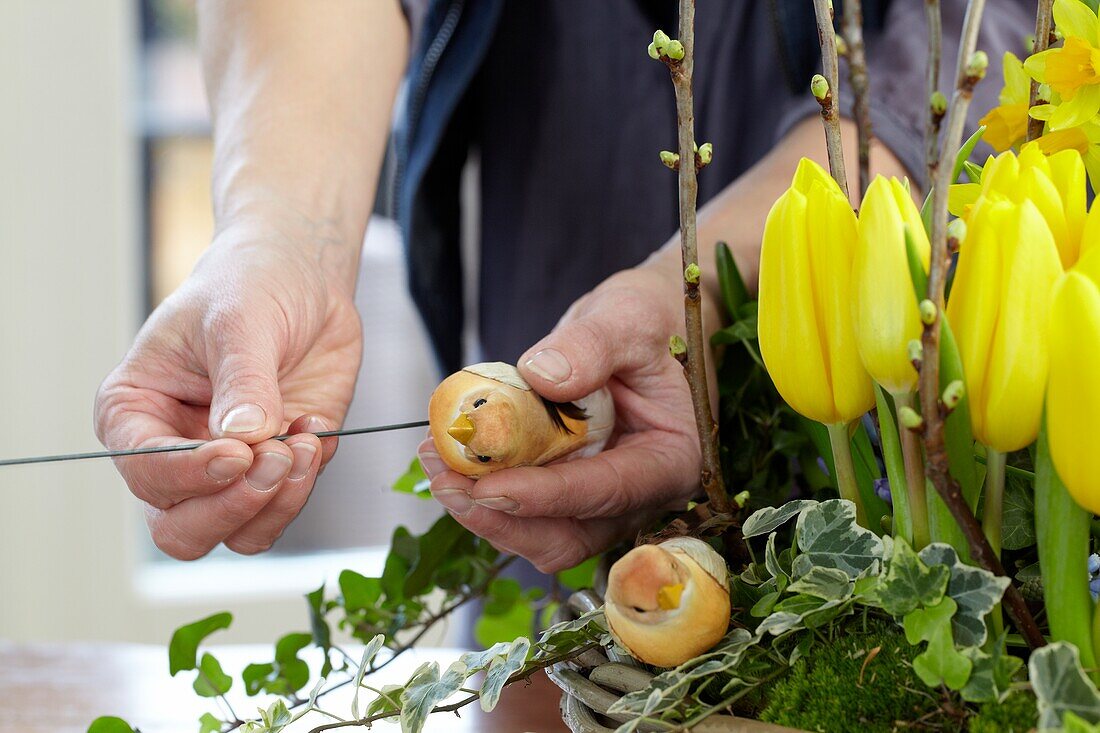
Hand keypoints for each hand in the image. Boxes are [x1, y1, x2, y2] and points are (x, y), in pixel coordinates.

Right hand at [95, 223, 361, 558]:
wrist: (302, 279)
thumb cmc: (249, 286)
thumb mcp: (239, 319)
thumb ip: (242, 380)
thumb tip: (244, 437)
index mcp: (134, 414)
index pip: (145, 473)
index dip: (190, 475)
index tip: (238, 452)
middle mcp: (174, 454)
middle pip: (181, 530)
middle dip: (233, 507)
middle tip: (275, 458)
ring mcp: (228, 469)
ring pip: (239, 533)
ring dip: (278, 501)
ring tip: (305, 441)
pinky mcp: (277, 469)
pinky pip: (286, 506)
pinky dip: (307, 480)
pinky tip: (316, 429)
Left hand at [417, 267, 708, 572]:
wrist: (647, 328)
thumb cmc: (650, 321)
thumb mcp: (628, 316)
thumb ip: (592, 345)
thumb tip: (542, 377)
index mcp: (671, 459)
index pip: (607, 491)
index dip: (544, 496)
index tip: (488, 486)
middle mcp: (639, 495)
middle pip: (568, 536)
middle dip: (502, 518)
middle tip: (446, 480)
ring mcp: (603, 500)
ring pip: (540, 534)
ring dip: (484, 510)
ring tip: (436, 461)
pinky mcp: (570, 490)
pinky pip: (525, 509)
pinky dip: (485, 491)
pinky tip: (450, 456)